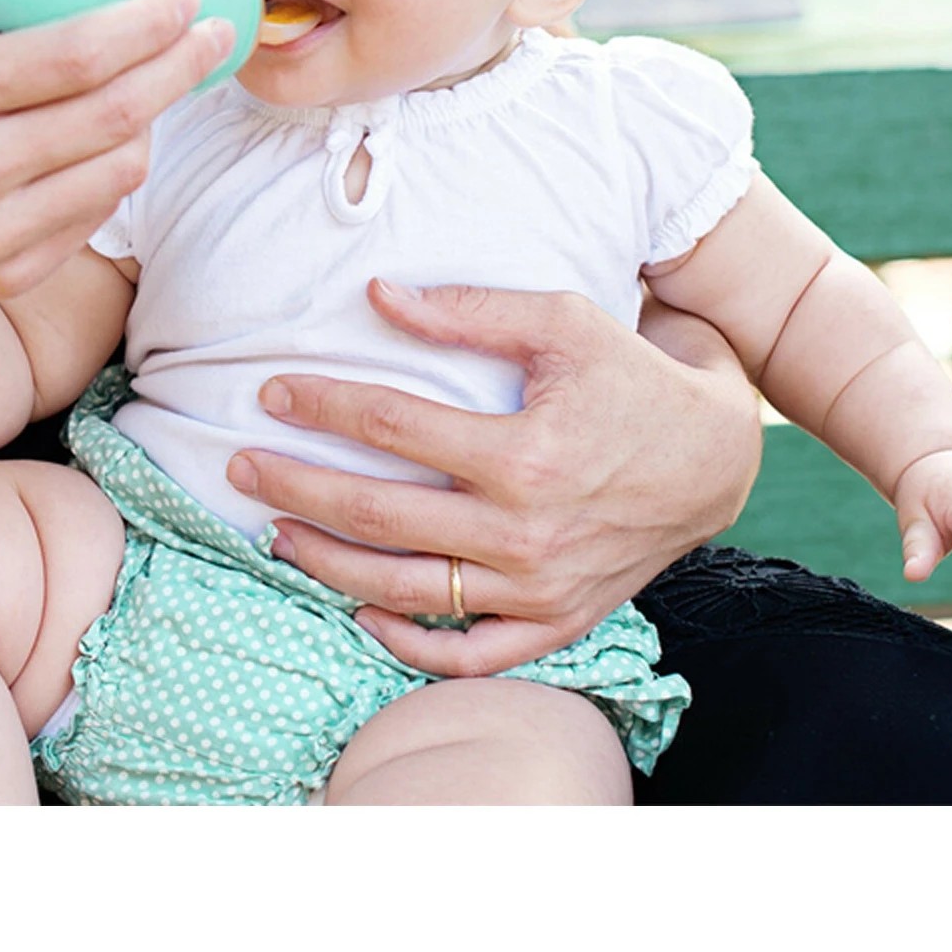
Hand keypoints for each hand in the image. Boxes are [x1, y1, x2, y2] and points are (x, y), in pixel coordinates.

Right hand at [0, 0, 233, 305]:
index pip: (72, 55)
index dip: (143, 24)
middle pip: (112, 115)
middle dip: (180, 66)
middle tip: (213, 32)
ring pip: (118, 169)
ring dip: (156, 117)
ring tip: (158, 79)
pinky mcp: (6, 273)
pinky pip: (98, 212)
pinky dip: (117, 166)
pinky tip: (109, 134)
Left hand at [224, 279, 762, 676]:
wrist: (713, 458)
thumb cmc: (628, 375)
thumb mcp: (559, 321)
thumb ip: (466, 309)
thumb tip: (375, 296)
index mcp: (523, 454)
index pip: (390, 426)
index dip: (322, 404)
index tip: (270, 391)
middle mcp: (525, 534)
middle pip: (378, 514)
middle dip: (296, 487)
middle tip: (238, 467)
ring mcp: (539, 590)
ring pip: (407, 589)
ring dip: (329, 564)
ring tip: (276, 533)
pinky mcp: (556, 623)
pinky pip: (469, 655)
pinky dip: (409, 643)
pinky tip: (361, 610)